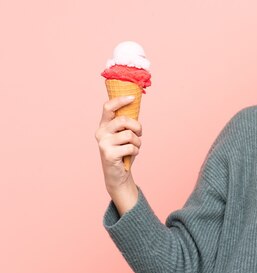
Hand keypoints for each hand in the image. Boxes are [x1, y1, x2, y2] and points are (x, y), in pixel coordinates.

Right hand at [95, 96, 141, 211]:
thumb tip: (136, 103)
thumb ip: (127, 122)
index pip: (108, 107)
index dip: (120, 100)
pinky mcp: (108, 154)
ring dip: (138, 142)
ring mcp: (103, 143)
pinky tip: (130, 155)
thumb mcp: (125, 134)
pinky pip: (131, 147)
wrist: (118, 174)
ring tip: (134, 147)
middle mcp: (101, 132)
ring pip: (129, 135)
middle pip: (123, 120)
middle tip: (139, 133)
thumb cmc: (123, 151)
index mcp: (104, 125)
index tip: (132, 97)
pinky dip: (136, 151)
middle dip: (137, 126)